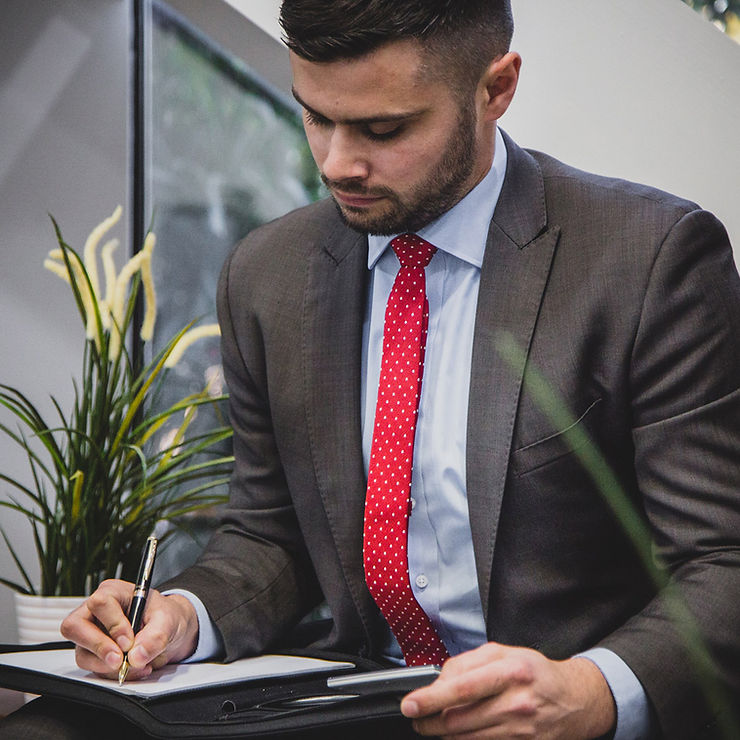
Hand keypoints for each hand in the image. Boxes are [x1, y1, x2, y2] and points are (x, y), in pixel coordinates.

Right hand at [60, 579, 198, 679]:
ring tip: (137, 665)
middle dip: (98, 648)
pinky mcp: (93, 653)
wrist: (168, 631)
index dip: (113, 625)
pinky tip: (133, 668)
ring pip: (83, 653)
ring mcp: (91, 633)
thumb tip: (136, 657)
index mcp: (113, 592)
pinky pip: (93, 668)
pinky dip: (112, 674)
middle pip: (74, 627)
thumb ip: (155, 636)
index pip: (100, 603)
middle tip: (120, 661)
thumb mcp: (168, 621)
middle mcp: (96, 611)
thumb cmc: (164, 616)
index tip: (129, 642)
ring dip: (108, 666)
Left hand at [400, 643, 615, 738]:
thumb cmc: (535, 673)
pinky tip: (459, 733)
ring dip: (444, 734)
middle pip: (459, 719)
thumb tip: (439, 679)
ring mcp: (520, 731)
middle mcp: (516, 703)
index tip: (410, 704)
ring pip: (467, 738)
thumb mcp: (503, 653)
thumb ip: (468, 662)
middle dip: (430, 721)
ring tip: (434, 724)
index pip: (462, 688)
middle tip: (417, 717)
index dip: (431, 698)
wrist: (574, 701)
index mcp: (510, 672)